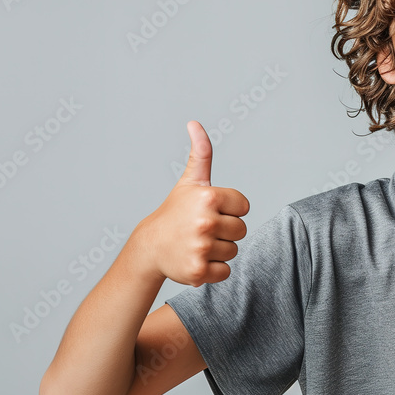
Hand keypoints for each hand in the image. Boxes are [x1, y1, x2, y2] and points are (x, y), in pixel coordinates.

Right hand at [137, 120, 249, 286]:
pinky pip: (225, 271)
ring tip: (197, 243)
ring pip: (233, 251)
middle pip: (241, 230)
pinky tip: (196, 259)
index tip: (209, 210)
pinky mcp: (198, 271)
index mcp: (209, 197)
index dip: (230, 210)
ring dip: (219, 250)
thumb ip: (201, 152)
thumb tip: (194, 123)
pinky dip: (213, 269)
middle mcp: (205, 222)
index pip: (244, 207)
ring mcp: (201, 248)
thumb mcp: (190, 181)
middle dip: (225, 231)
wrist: (150, 246)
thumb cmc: (175, 212)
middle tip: (202, 229)